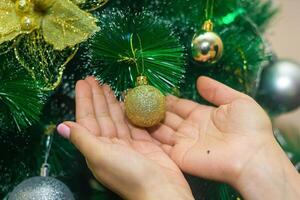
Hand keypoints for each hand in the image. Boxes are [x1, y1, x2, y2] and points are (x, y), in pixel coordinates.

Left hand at [57, 77, 193, 199]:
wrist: (161, 191)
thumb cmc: (130, 176)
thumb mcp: (101, 156)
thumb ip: (82, 139)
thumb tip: (61, 126)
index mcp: (97, 149)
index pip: (87, 119)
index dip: (84, 101)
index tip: (83, 83)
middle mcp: (110, 145)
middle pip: (101, 116)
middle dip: (97, 97)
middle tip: (94, 78)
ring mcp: (127, 144)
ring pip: (116, 118)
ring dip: (111, 102)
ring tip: (107, 86)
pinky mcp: (143, 143)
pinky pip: (133, 123)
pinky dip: (129, 111)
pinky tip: (126, 101)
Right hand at [149, 76, 299, 199]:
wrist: (251, 155)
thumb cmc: (249, 128)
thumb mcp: (238, 101)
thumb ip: (217, 90)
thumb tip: (200, 80)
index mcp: (203, 115)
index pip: (181, 106)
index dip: (169, 100)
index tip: (154, 92)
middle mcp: (191, 128)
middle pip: (168, 117)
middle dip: (155, 109)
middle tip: (138, 99)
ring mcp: (184, 142)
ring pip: (161, 130)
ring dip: (149, 122)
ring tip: (133, 110)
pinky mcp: (179, 155)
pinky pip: (160, 147)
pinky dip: (148, 139)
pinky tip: (136, 127)